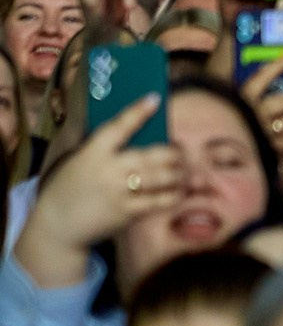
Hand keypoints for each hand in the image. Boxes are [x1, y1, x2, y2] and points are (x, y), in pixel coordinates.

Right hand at [19, 96, 181, 279]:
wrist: (56, 226)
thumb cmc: (69, 189)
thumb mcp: (78, 162)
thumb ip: (103, 149)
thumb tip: (138, 132)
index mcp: (92, 153)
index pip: (118, 127)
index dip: (137, 112)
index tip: (154, 99)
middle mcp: (108, 170)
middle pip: (152, 154)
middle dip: (172, 152)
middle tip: (180, 151)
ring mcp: (118, 192)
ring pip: (161, 176)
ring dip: (178, 173)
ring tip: (183, 171)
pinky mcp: (127, 213)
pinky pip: (160, 200)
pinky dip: (174, 194)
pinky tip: (179, 191)